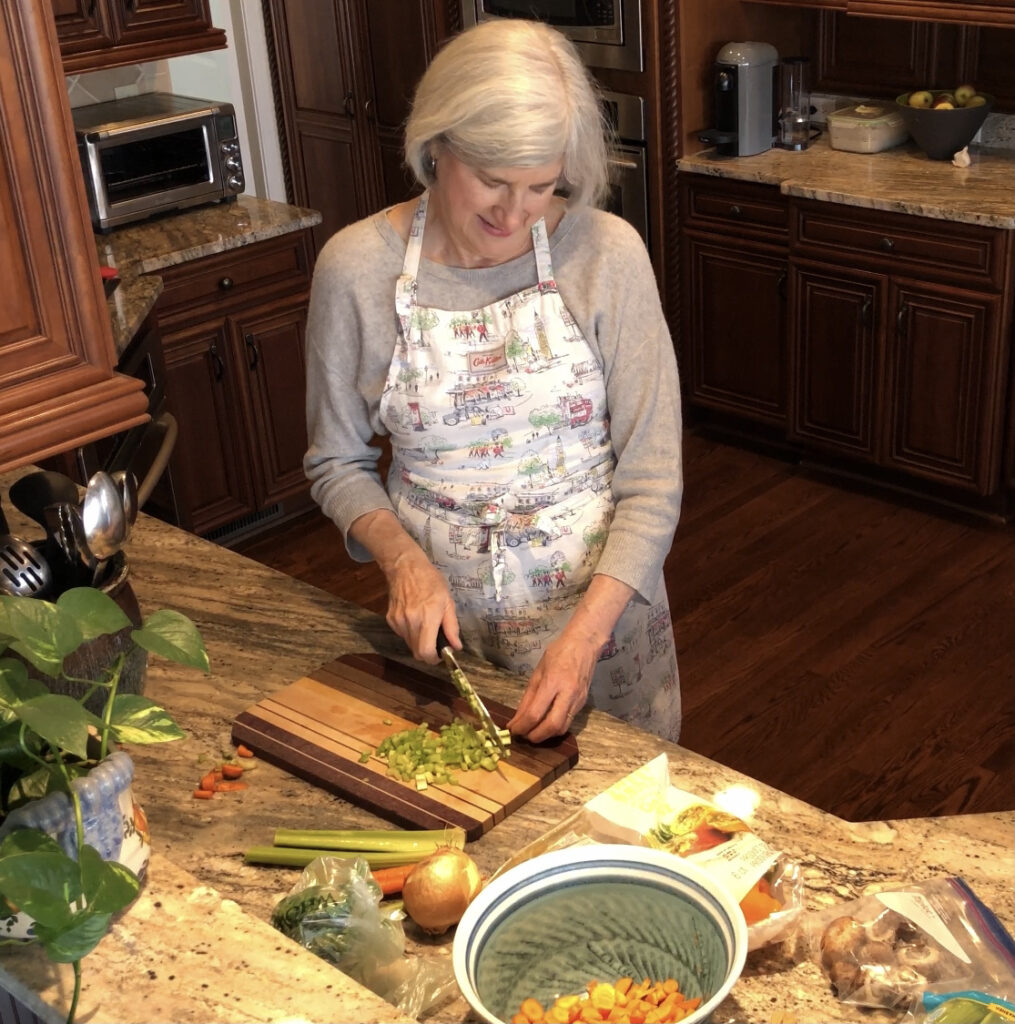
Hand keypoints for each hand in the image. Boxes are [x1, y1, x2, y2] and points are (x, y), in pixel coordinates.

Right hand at [347, 509, 459, 662]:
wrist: (405, 567)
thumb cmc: (431, 581)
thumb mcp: (447, 601)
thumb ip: (451, 626)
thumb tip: (456, 646)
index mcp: (427, 618)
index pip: (426, 652)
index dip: (434, 659)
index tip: (441, 654)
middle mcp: (410, 623)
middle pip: (417, 652)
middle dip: (428, 653)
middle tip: (436, 643)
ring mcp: (397, 622)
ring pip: (409, 644)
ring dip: (419, 642)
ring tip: (426, 625)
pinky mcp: (390, 619)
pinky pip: (402, 635)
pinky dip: (411, 633)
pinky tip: (415, 618)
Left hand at [507, 631, 598, 742]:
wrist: (585, 643)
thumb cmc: (558, 652)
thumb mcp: (538, 671)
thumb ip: (528, 697)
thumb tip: (518, 718)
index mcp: (553, 682)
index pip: (535, 713)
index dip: (522, 726)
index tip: (512, 730)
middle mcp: (567, 694)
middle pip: (552, 726)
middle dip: (536, 736)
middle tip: (524, 736)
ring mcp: (578, 700)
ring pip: (562, 728)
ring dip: (546, 735)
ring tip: (533, 732)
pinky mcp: (583, 703)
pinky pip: (568, 721)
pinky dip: (555, 727)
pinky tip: (546, 724)